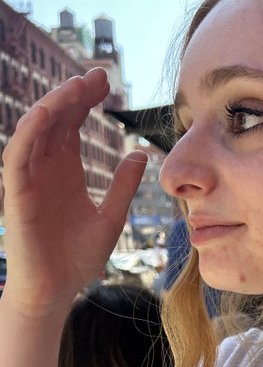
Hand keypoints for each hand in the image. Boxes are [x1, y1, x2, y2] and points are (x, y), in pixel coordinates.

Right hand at [1, 68, 147, 316]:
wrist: (58, 290)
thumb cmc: (79, 258)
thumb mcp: (112, 217)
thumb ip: (124, 185)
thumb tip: (142, 153)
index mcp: (66, 170)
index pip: (73, 123)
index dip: (86, 100)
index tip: (109, 83)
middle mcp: (45, 168)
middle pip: (55, 118)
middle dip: (74, 93)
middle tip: (99, 75)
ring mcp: (30, 179)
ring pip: (35, 129)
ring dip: (54, 104)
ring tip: (78, 86)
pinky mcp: (17, 194)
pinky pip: (17, 155)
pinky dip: (30, 132)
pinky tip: (48, 112)